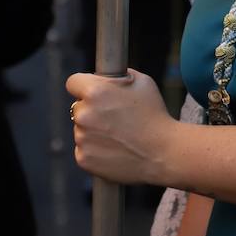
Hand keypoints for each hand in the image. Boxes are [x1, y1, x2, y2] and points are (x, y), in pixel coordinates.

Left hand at [67, 69, 176, 185]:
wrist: (162, 153)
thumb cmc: (155, 115)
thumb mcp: (143, 82)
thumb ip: (118, 76)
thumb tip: (105, 77)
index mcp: (95, 92)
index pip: (73, 82)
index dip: (84, 85)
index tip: (91, 90)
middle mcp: (84, 114)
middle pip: (78, 107)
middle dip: (92, 109)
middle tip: (113, 116)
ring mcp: (82, 139)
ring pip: (81, 129)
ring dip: (93, 130)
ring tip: (119, 135)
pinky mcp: (83, 158)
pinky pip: (84, 148)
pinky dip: (95, 149)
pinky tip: (115, 148)